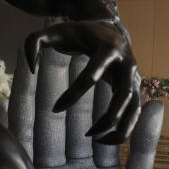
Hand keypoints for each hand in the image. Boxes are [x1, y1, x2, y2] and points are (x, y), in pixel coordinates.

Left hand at [10, 47, 162, 168]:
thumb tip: (3, 168)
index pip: (35, 130)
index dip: (33, 96)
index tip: (32, 61)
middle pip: (70, 125)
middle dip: (69, 88)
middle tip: (69, 48)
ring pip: (104, 135)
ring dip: (107, 104)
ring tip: (110, 68)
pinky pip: (139, 164)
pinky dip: (146, 138)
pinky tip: (153, 106)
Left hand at [25, 19, 141, 143]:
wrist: (110, 29)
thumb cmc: (80, 32)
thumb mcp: (55, 31)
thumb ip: (34, 42)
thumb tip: (31, 68)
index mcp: (108, 48)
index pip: (92, 75)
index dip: (73, 94)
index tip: (55, 109)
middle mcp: (127, 63)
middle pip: (124, 95)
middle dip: (107, 117)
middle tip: (87, 134)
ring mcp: (135, 76)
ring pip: (135, 107)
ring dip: (120, 127)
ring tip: (97, 139)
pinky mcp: (137, 87)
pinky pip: (135, 112)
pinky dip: (125, 128)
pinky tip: (104, 137)